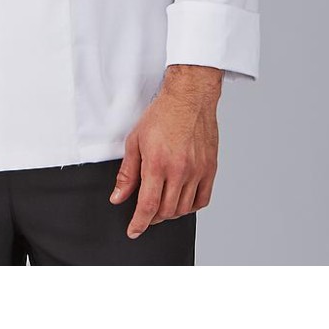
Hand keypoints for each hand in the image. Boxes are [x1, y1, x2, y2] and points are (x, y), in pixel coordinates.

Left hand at [108, 80, 219, 238]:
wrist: (189, 98)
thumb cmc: (161, 115)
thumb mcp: (135, 141)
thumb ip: (127, 174)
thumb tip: (118, 197)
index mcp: (157, 164)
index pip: (147, 206)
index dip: (139, 223)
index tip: (133, 231)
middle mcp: (179, 171)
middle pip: (166, 212)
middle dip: (152, 218)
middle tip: (145, 214)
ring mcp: (197, 171)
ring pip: (183, 209)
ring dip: (170, 213)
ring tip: (161, 204)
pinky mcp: (210, 169)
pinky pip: (202, 200)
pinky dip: (191, 206)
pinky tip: (182, 200)